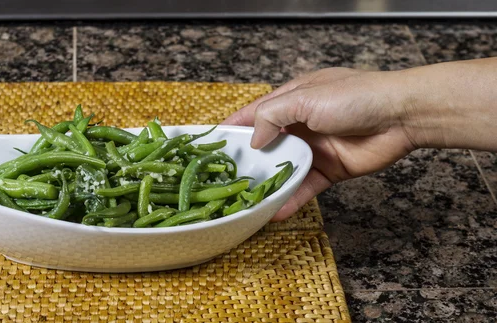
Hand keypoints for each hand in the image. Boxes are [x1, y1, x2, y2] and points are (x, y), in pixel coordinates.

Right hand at [222, 67, 415, 220]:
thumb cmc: (354, 97)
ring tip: (244, 201)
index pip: (254, 114)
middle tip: (223, 179)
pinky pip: (305, 187)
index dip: (233, 127)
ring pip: (283, 169)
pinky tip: (275, 212)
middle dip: (247, 161)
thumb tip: (253, 140)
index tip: (212, 143)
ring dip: (267, 184)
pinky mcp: (330, 170)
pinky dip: (290, 199)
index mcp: (291, 100)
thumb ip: (272, 116)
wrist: (400, 116)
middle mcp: (300, 124)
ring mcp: (314, 149)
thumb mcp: (305, 99)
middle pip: (266, 145)